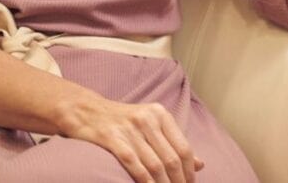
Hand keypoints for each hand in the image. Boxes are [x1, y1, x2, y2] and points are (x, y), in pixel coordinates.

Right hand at [58, 96, 204, 181]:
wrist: (86, 110)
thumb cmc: (123, 121)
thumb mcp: (151, 124)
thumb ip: (174, 142)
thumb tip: (200, 164)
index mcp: (161, 115)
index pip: (183, 147)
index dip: (189, 170)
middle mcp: (148, 120)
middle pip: (171, 158)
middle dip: (178, 180)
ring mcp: (130, 129)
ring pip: (155, 164)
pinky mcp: (112, 139)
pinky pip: (134, 165)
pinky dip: (145, 181)